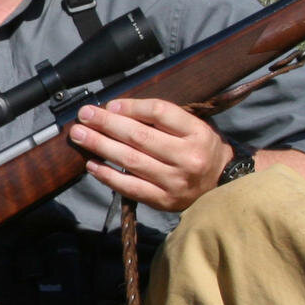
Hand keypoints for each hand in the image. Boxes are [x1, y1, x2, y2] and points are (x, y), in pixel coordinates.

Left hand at [67, 98, 231, 212]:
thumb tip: (118, 110)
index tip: (110, 104)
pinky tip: (92, 164)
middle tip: (85, 115)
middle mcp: (187, 157)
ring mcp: (175, 181)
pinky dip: (107, 175)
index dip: (131, 107)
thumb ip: (163, 119)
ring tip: (80, 136)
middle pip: (139, 136)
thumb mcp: (194, 127)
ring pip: (130, 160)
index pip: (159, 112)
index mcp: (197, 132)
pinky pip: (130, 187)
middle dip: (106, 124)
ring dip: (100, 146)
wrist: (224, 185)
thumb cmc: (202, 150)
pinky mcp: (164, 201)